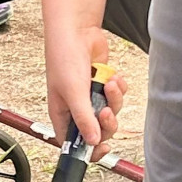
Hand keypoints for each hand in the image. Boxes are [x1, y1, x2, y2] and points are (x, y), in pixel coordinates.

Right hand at [44, 24, 125, 150]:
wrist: (77, 31)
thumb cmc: (64, 58)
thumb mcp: (73, 92)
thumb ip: (84, 118)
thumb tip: (93, 141)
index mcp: (62, 114)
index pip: (74, 143)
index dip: (88, 150)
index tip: (102, 148)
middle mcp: (77, 108)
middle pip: (98, 130)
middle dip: (107, 121)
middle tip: (106, 110)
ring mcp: (91, 97)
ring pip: (111, 112)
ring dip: (114, 98)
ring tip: (108, 84)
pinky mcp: (103, 86)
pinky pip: (118, 96)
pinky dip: (118, 87)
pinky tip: (111, 76)